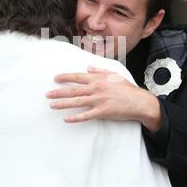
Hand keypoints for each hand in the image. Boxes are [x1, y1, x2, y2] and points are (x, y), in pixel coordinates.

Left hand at [46, 66, 161, 132]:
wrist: (139, 101)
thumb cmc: (127, 88)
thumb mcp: (114, 75)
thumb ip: (100, 71)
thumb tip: (88, 67)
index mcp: (98, 79)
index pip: (78, 77)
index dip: (65, 77)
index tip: (55, 78)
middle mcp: (96, 88)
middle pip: (73, 90)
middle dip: (59, 92)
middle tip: (47, 94)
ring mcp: (99, 100)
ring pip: (77, 101)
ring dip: (63, 104)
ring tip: (52, 105)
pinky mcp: (102, 111)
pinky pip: (86, 115)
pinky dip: (75, 117)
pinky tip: (66, 119)